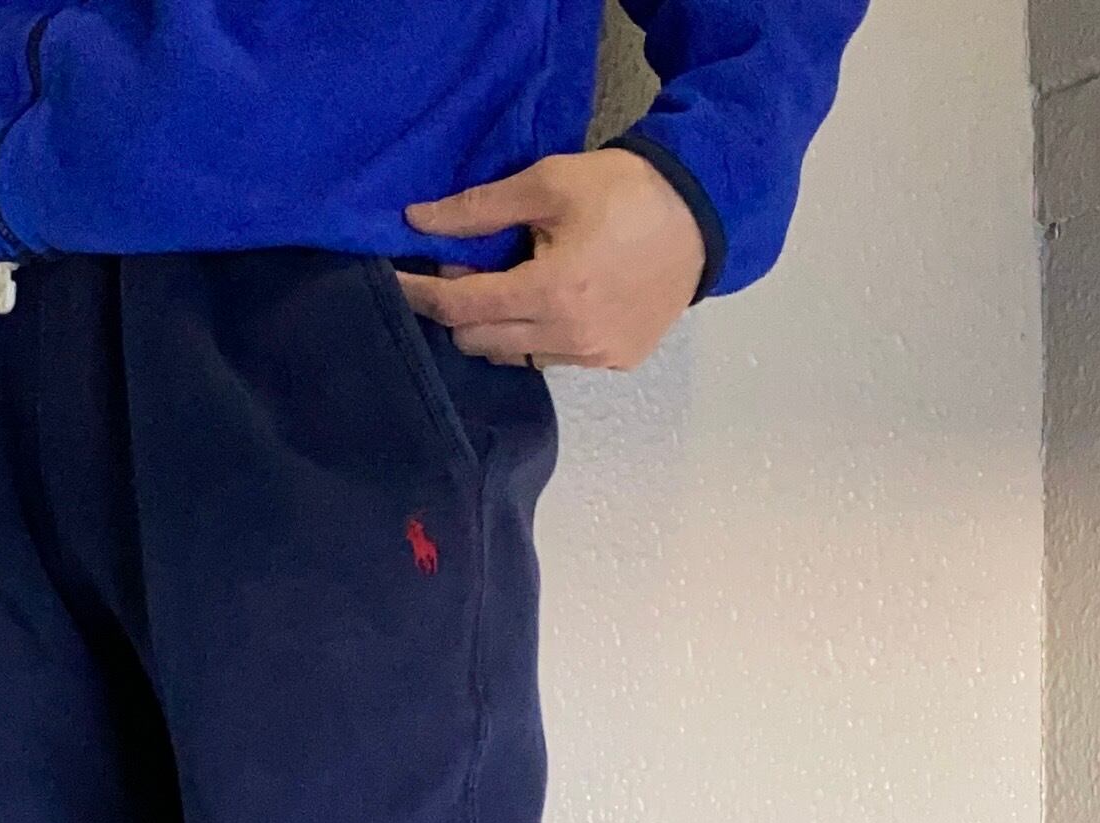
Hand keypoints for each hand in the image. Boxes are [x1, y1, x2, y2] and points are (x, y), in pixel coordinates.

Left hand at [399, 149, 709, 370]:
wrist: (704, 214)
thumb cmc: (626, 190)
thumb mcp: (550, 183)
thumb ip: (480, 208)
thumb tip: (418, 222)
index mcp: (551, 291)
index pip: (461, 306)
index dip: (421, 294)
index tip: (394, 282)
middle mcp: (569, 336)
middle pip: (479, 340)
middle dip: (461, 308)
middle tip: (470, 268)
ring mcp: (593, 356)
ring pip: (513, 356)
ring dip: (499, 326)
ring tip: (515, 283)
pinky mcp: (614, 363)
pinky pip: (551, 358)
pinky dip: (537, 335)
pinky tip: (552, 301)